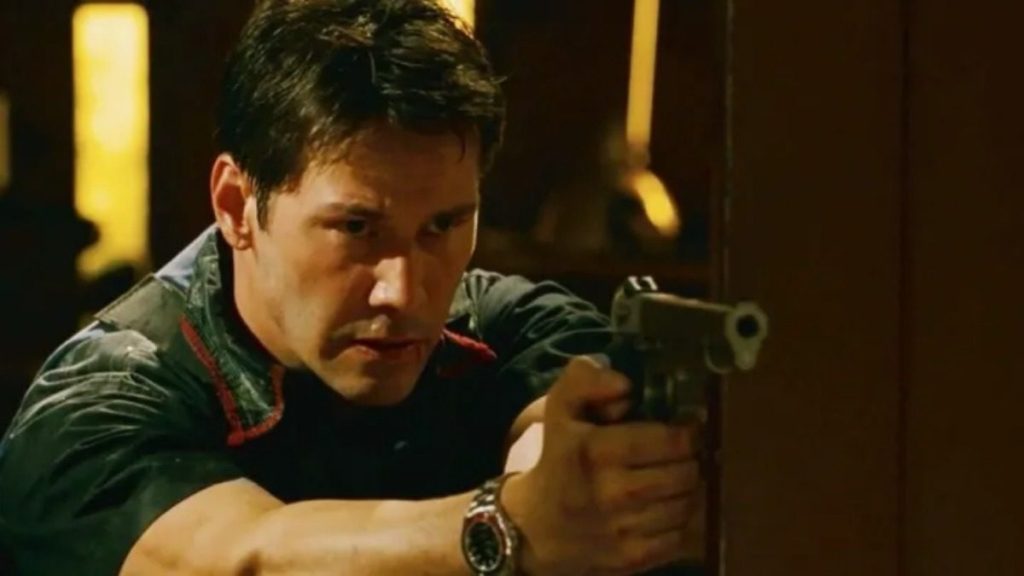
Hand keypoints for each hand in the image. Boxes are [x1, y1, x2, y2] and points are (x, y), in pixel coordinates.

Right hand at [502, 356, 703, 575]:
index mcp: (594, 450)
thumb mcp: (560, 409)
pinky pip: (680, 535)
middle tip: (680, 456)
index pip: (672, 441)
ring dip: (687, 491)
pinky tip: (663, 508)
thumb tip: (624, 384)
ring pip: (687, 504)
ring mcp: (623, 529)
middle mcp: (611, 492)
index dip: (687, 433)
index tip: (683, 431)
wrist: (534, 527)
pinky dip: (679, 521)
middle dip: (689, 461)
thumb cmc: (558, 459)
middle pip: (686, 473)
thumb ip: (585, 380)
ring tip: (673, 480)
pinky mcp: (632, 557)